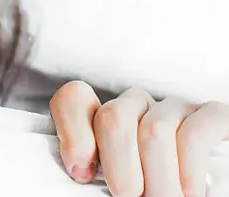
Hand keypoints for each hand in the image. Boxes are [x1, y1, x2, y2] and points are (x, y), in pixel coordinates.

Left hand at [50, 81, 228, 196]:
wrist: (196, 192)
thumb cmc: (147, 190)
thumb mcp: (116, 184)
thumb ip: (93, 172)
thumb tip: (83, 173)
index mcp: (105, 120)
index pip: (74, 99)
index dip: (73, 132)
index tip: (82, 175)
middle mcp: (137, 107)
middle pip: (113, 116)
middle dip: (119, 165)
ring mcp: (175, 108)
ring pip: (153, 130)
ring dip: (157, 178)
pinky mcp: (213, 116)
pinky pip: (193, 134)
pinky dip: (187, 169)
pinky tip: (189, 192)